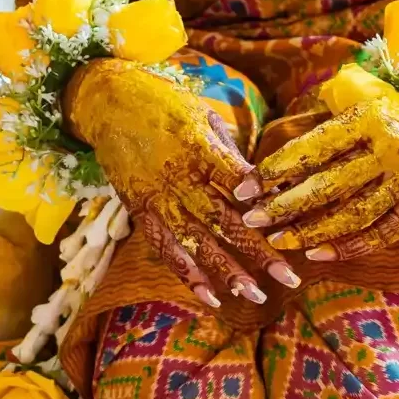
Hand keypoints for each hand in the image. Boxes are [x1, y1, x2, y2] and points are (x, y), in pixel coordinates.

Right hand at [64, 59, 297, 310]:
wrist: (110, 102)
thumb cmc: (166, 104)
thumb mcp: (203, 115)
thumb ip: (230, 152)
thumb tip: (263, 184)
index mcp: (200, 148)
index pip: (237, 180)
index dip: (260, 201)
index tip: (285, 222)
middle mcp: (180, 177)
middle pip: (224, 220)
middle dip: (258, 251)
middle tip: (288, 278)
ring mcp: (159, 197)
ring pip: (197, 242)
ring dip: (226, 271)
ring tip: (254, 295)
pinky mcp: (141, 210)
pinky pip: (166, 248)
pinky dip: (187, 273)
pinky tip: (210, 296)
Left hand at [239, 83, 398, 261]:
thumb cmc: (393, 116)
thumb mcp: (361, 110)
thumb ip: (325, 138)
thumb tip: (272, 173)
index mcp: (369, 118)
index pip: (313, 148)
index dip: (275, 169)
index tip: (244, 187)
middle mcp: (391, 148)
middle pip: (329, 184)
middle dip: (284, 205)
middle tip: (250, 219)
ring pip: (352, 213)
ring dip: (311, 231)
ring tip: (278, 241)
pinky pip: (381, 233)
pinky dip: (348, 247)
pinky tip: (317, 254)